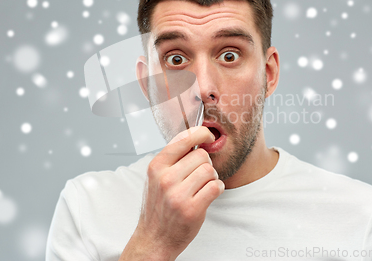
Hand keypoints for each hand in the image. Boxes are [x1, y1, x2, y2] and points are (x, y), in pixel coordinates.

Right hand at [120, 126, 224, 260]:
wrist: (154, 238)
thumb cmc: (158, 206)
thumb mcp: (156, 177)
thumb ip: (173, 158)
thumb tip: (196, 136)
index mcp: (157, 166)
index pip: (183, 139)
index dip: (201, 133)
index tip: (208, 136)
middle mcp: (165, 179)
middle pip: (201, 155)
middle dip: (206, 163)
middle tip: (199, 175)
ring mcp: (178, 195)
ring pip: (210, 170)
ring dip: (212, 177)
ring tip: (202, 186)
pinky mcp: (192, 209)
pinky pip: (216, 186)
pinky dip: (217, 188)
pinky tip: (209, 194)